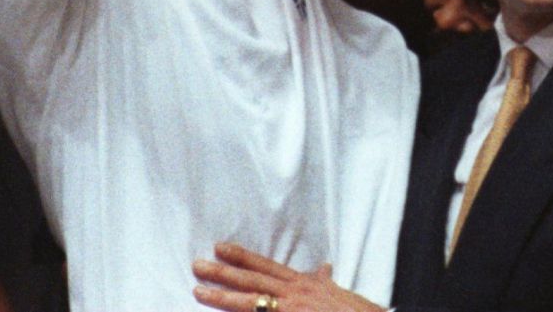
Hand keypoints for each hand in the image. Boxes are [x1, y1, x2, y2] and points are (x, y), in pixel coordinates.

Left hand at [193, 243, 382, 311]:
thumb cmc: (355, 311)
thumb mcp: (337, 290)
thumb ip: (324, 280)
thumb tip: (323, 268)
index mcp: (303, 283)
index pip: (266, 266)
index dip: (243, 257)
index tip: (220, 248)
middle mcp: (295, 293)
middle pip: (253, 281)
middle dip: (224, 273)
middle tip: (197, 265)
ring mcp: (292, 310)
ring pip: (251, 303)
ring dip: (223, 298)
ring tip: (198, 292)